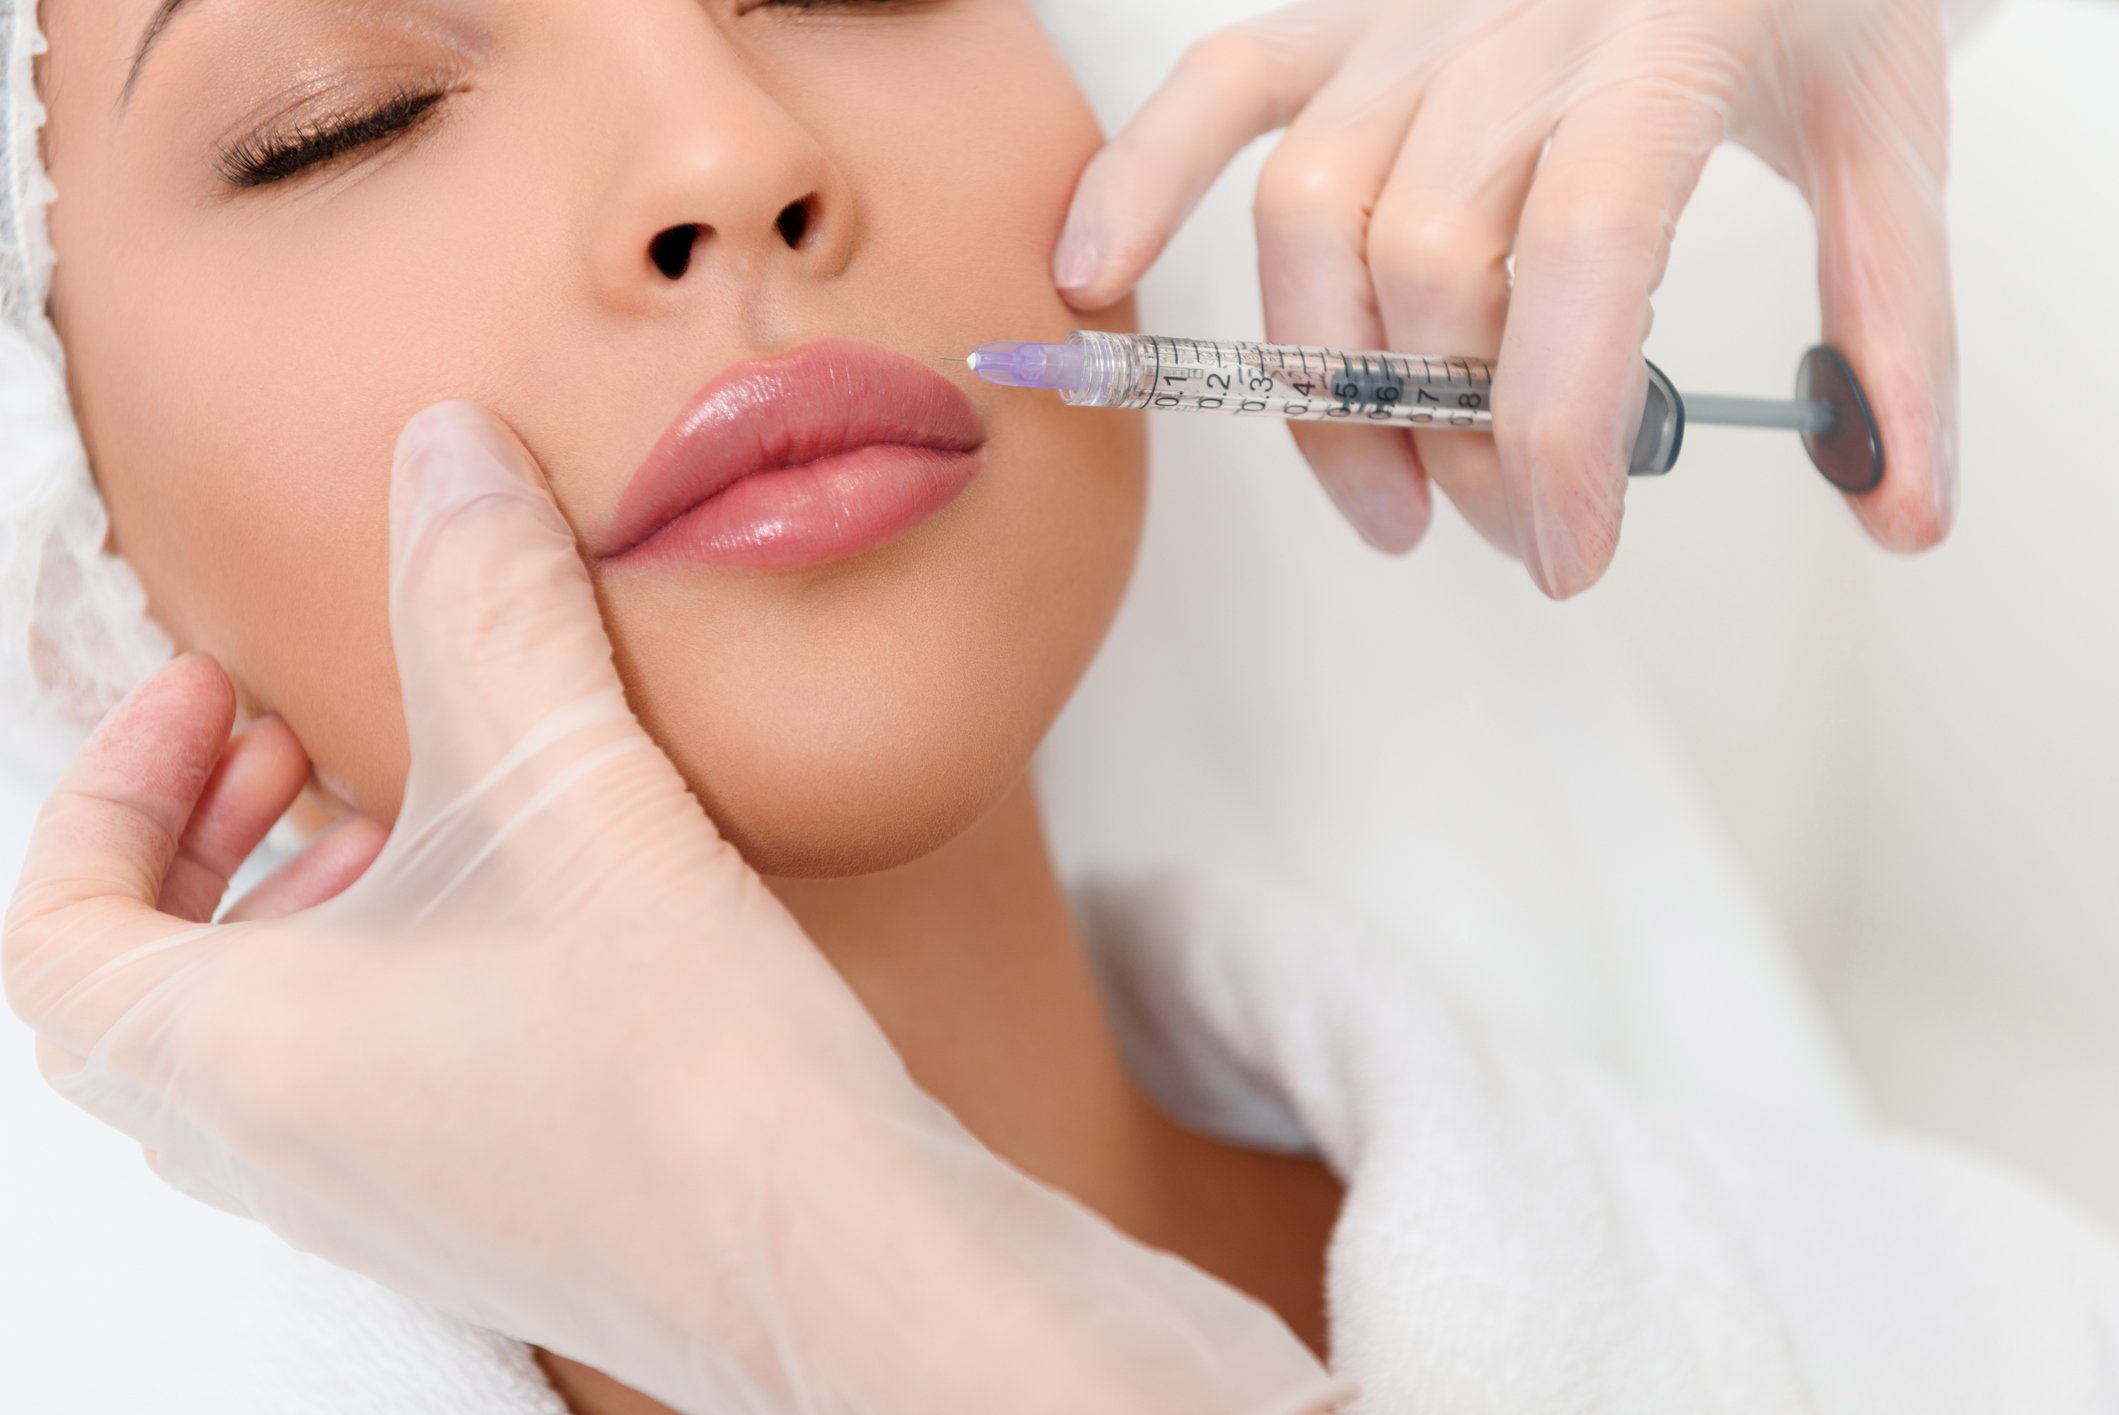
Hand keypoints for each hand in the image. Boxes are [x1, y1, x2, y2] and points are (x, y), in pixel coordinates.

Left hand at [2, 403, 1345, 1414]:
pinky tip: (544, 918)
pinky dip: (400, 984)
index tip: (226, 700)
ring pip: (259, 1048)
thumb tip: (444, 450)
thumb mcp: (566, 788)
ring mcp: (382, 1202)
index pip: (58, 930)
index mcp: (238, 1059)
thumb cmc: (685, 1067)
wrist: (838, 1255)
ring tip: (426, 826)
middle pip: (145, 994)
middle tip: (306, 757)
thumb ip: (489, 598)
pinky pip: (368, 1090)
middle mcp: (285, 1152)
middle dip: (211, 846)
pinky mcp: (485, 1217)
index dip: (112, 789)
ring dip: (310, 915)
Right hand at [1055, 0, 1958, 595]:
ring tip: (1382, 497)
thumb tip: (1895, 505)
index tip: (1566, 551)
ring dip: (1326, 388)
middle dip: (1456, 439)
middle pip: (1431, 268)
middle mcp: (1516, 24)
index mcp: (1667, 46)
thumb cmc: (1803, 3)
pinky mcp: (1336, 20)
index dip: (1553, 434)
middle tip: (1505, 519)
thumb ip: (1898, 325)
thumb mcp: (1890, 144)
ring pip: (1310, 216)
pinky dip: (1141, 178)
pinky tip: (1098, 272)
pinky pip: (1215, 89)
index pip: (1580, 261)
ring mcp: (1406, 20)